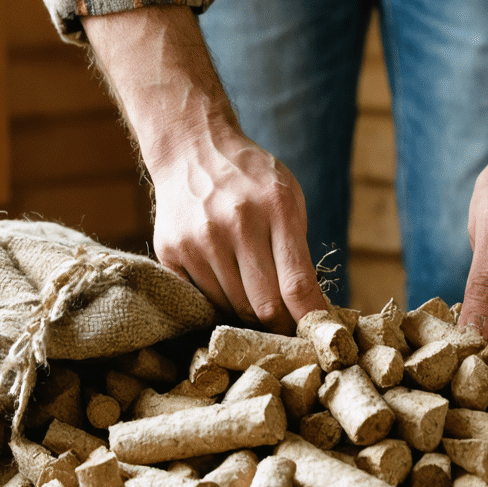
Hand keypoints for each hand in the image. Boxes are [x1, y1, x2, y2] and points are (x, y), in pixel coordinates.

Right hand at [149, 130, 327, 333]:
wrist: (193, 149)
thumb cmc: (251, 179)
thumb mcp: (289, 198)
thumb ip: (299, 251)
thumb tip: (311, 311)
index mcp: (276, 207)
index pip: (296, 284)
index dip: (309, 319)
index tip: (316, 337)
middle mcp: (236, 223)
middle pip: (263, 306)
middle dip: (279, 325)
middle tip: (287, 329)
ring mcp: (199, 239)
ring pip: (231, 307)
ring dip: (247, 313)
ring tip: (255, 300)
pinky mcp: (171, 251)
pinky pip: (201, 298)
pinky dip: (218, 301)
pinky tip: (226, 285)